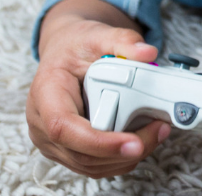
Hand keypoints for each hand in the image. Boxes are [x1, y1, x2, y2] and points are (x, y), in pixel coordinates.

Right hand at [26, 16, 171, 176]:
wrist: (64, 54)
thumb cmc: (74, 47)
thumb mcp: (96, 35)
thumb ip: (121, 40)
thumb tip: (147, 52)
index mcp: (45, 93)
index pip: (63, 128)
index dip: (99, 142)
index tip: (133, 142)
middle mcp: (41, 123)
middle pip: (82, 153)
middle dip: (124, 149)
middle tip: (159, 129)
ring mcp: (52, 141)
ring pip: (90, 165)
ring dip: (126, 157)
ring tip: (156, 132)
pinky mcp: (66, 150)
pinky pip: (94, 165)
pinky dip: (120, 158)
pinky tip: (141, 140)